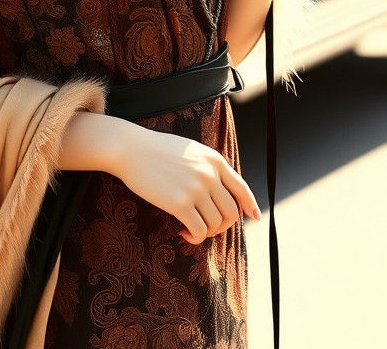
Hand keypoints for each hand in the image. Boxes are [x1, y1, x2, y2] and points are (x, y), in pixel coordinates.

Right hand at [115, 127, 261, 243]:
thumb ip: (209, 167)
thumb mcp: (191, 151)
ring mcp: (196, 189)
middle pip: (231, 212)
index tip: (254, 217)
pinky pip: (199, 230)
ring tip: (191, 229)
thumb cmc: (158, 150)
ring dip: (207, 232)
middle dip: (222, 225)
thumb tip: (223, 189)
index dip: (250, 205)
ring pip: (216, 224)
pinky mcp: (180, 203)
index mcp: (215, 160)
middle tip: (207, 227)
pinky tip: (183, 232)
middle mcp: (210, 174)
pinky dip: (195, 237)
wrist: (132, 149)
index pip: (241, 188)